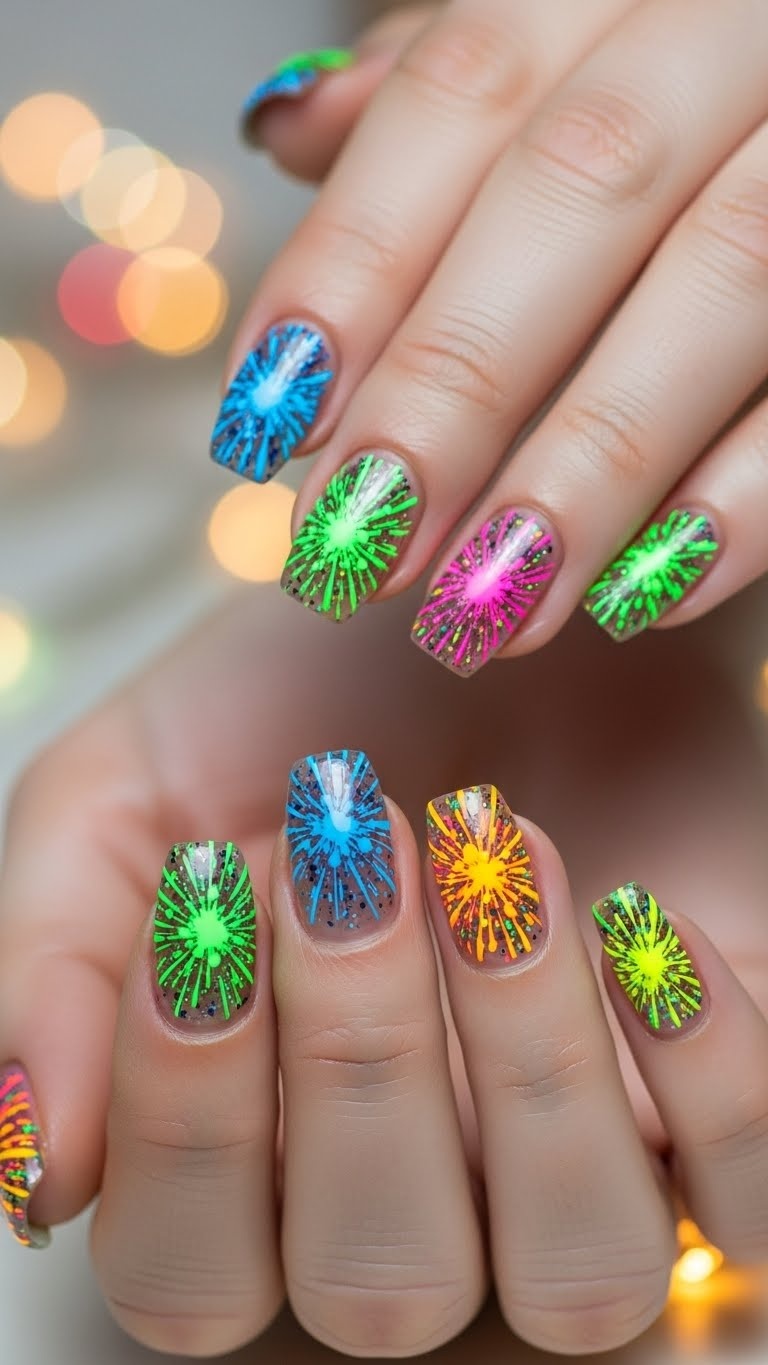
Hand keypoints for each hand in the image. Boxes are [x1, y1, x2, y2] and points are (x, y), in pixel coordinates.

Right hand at [1, 584, 765, 1355]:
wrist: (471, 600)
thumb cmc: (284, 711)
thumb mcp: (121, 800)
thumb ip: (50, 969)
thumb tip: (29, 1160)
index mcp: (245, 1157)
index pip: (190, 1274)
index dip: (189, 1113)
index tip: (205, 888)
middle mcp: (411, 1200)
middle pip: (382, 1287)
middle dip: (362, 1058)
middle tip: (357, 848)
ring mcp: (576, 1167)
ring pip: (577, 1275)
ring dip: (534, 1061)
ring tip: (499, 847)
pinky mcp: (717, 1105)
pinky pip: (751, 1212)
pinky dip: (712, 1077)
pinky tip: (638, 914)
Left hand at [214, 0, 767, 673]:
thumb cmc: (689, 92)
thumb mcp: (568, 49)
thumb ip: (446, 95)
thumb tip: (287, 124)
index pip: (466, 88)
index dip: (355, 260)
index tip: (267, 429)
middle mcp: (736, 29)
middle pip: (584, 182)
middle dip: (456, 380)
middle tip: (358, 550)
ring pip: (726, 274)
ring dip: (591, 464)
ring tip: (480, 612)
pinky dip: (749, 494)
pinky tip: (643, 597)